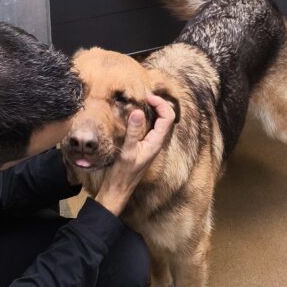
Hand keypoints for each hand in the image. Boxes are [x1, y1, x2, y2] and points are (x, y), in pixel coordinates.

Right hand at [95, 93, 175, 214]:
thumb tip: (138, 112)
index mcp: (156, 142)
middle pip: (166, 118)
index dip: (160, 104)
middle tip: (145, 96)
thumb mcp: (128, 151)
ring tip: (141, 102)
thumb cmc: (123, 174)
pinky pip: (150, 127)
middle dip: (159, 104)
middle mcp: (156, 142)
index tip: (147, 97)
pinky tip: (135, 116)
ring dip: (153, 110)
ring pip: (158, 122)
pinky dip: (146, 118)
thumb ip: (133, 132)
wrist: (118, 189)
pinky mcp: (143, 146)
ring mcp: (150, 144)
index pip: (168, 117)